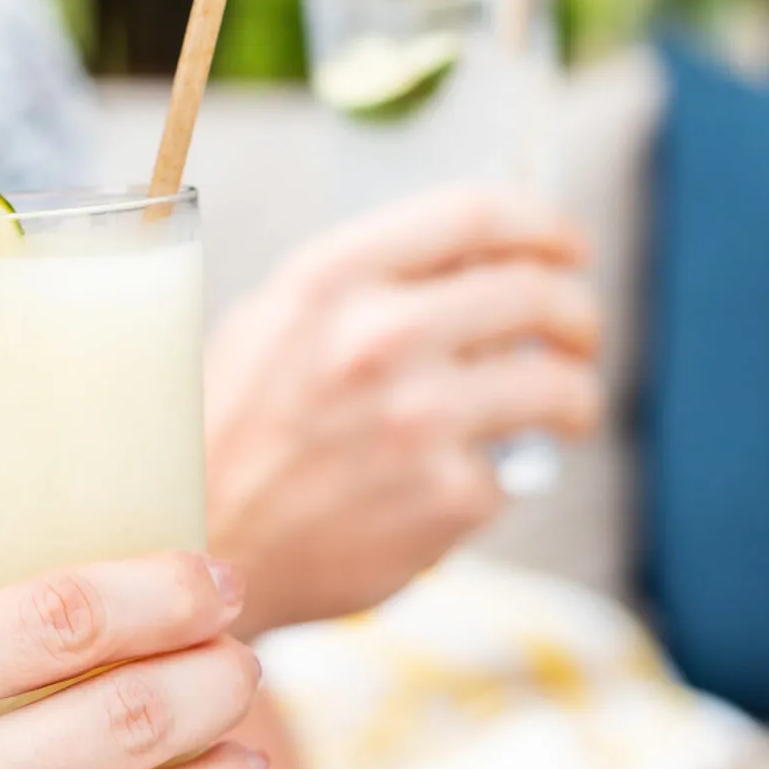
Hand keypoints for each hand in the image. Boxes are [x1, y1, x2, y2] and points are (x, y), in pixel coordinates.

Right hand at [204, 185, 603, 635]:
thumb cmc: (226, 437)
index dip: (540, 226)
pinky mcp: (444, 499)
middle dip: (577, 313)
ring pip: (557, 385)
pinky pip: (511, 474)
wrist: (191, 552)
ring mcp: (417, 421)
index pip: (475, 215)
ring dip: (574, 395)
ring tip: (562, 410)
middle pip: (536, 292)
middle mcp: (376, 339)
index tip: (563, 249)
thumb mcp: (267, 327)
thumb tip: (472, 260)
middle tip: (577, 335)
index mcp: (328, 281)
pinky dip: (496, 479)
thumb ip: (360, 286)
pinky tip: (455, 487)